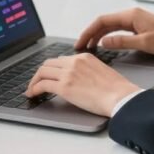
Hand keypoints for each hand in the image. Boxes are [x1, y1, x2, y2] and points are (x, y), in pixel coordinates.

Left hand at [25, 53, 140, 116]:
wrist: (121, 97)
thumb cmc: (117, 89)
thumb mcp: (101, 71)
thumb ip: (88, 70)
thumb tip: (79, 79)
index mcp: (84, 57)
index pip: (61, 60)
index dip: (52, 69)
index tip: (49, 75)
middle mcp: (74, 62)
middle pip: (49, 63)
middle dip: (40, 73)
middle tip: (37, 82)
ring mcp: (68, 73)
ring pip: (42, 72)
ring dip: (34, 81)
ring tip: (32, 89)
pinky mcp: (64, 87)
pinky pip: (42, 85)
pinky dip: (34, 89)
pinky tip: (32, 94)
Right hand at [75, 7, 153, 55]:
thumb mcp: (144, 43)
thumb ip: (122, 42)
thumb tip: (104, 42)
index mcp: (131, 15)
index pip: (102, 20)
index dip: (89, 31)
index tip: (80, 42)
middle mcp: (131, 15)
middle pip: (104, 22)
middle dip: (91, 34)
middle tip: (80, 47)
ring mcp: (135, 20)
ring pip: (111, 26)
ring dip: (99, 35)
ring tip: (89, 47)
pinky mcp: (139, 26)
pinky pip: (119, 29)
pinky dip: (109, 36)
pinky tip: (105, 44)